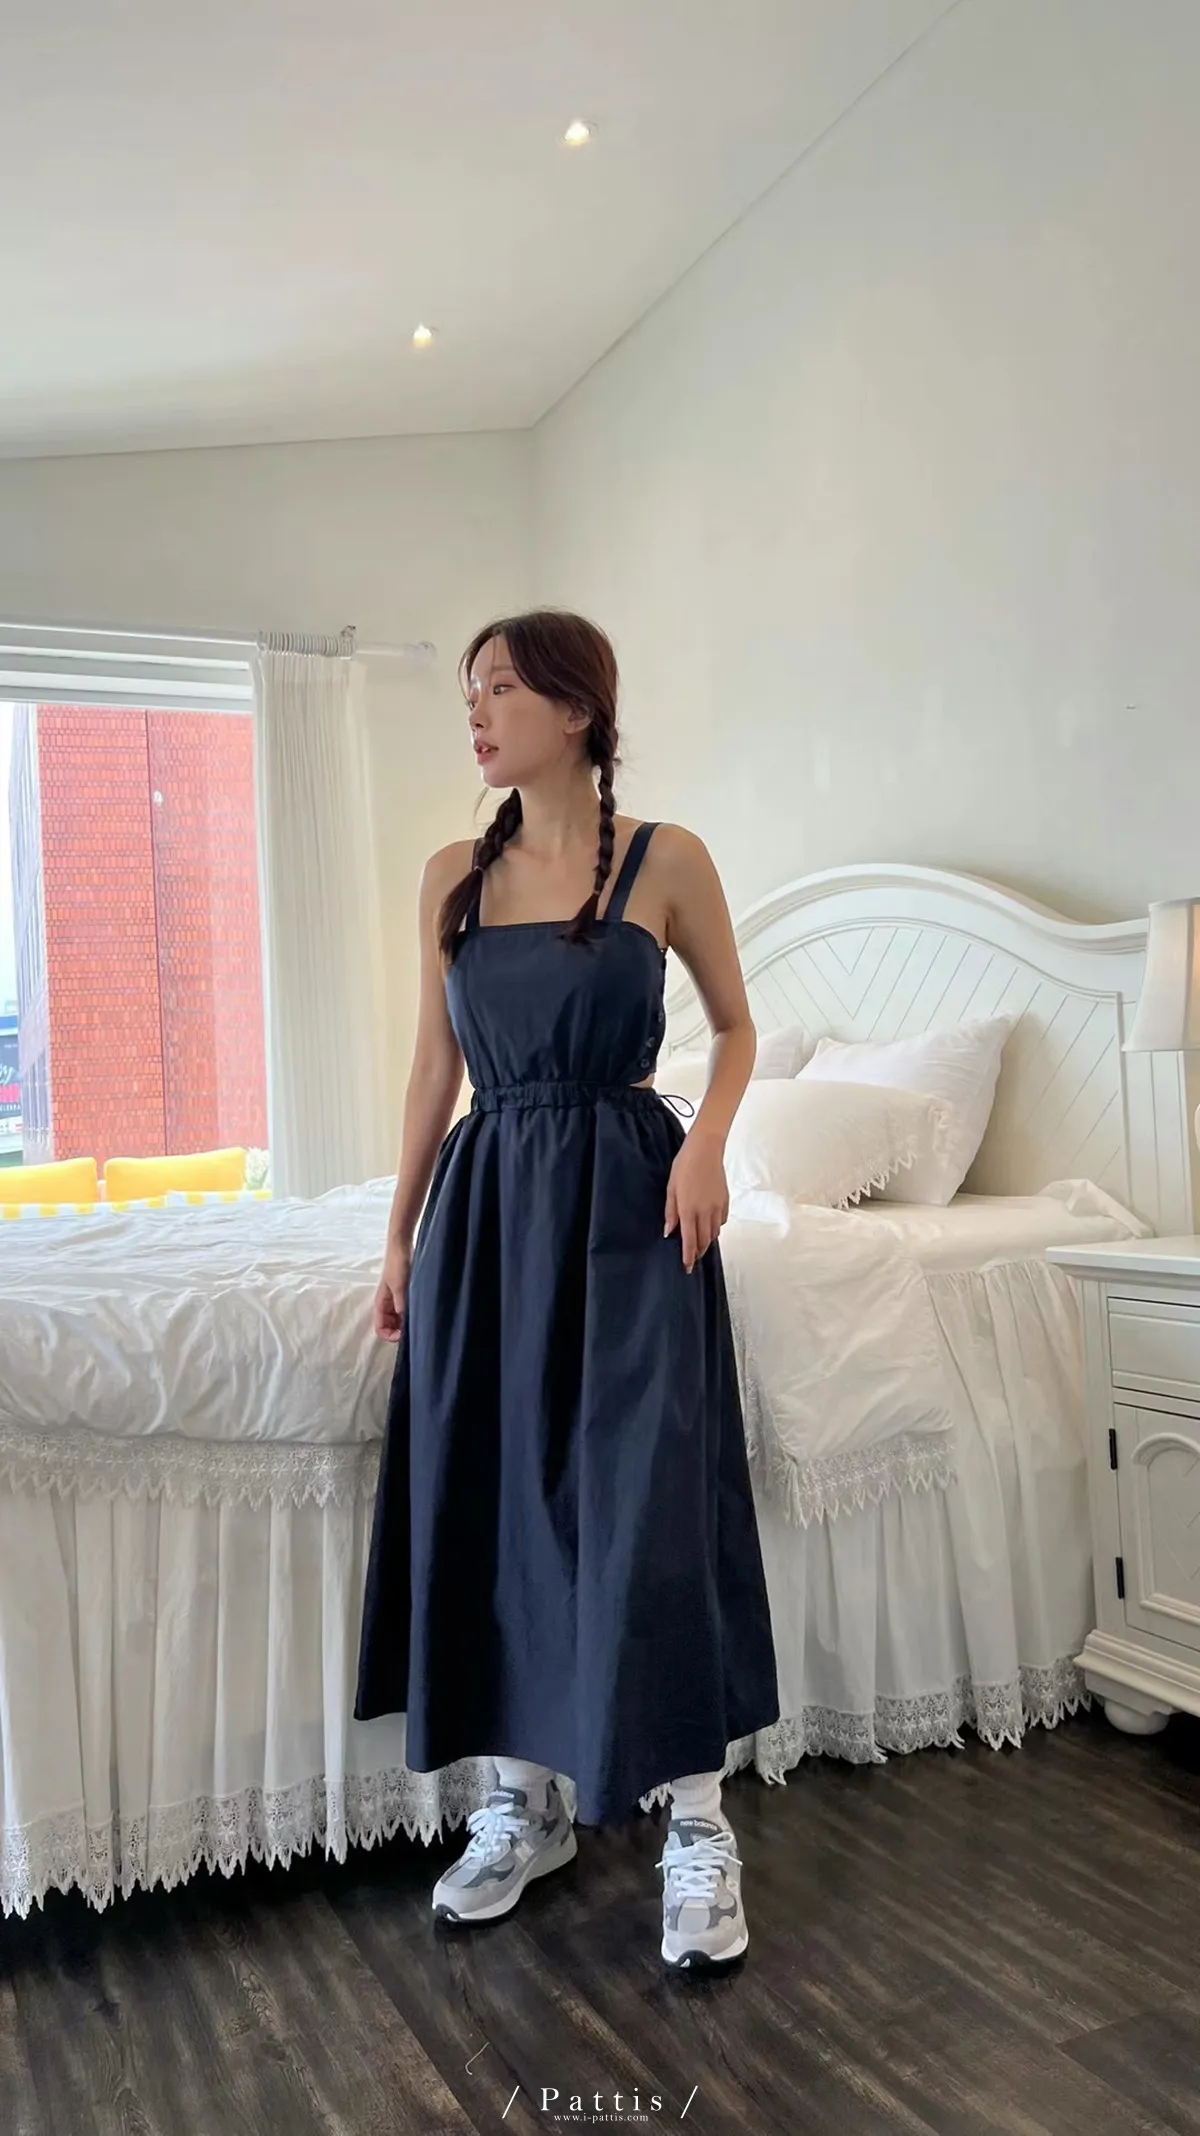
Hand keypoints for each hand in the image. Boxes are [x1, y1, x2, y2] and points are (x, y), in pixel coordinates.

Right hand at [374, 1237, 411, 1341]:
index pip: (380, 1329)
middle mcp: (388, 1304)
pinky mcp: (406, 1294)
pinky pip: (407, 1310)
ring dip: (407, 1323)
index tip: (404, 1335)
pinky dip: (413, 1314)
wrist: (403, 1245)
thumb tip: (406, 1324)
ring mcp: (397, 1299)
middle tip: (415, 1330)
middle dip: (400, 1331)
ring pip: (400, 1320)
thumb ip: (401, 1305)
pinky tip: (423, 1312)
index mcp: (381, 1304)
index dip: (390, 1335)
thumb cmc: (398, 1265)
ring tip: (420, 1322)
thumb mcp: (400, 1287)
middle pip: (391, 1327)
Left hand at [663, 1129, 729, 1273]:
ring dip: (707, 1241)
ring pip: (714, 1233)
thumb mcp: (671, 1188)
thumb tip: (669, 1232)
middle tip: (692, 1258)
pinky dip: (715, 1228)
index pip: (690, 1241)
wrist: (705, 1149)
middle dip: (698, 1252)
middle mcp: (705, 1212)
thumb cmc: (684, 1166)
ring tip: (699, 1243)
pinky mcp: (725, 1201)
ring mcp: (717, 1207)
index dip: (689, 1257)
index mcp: (689, 1210)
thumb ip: (671, 1212)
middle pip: (704, 1241)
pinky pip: (721, 1221)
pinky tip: (708, 1225)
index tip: (687, 1268)